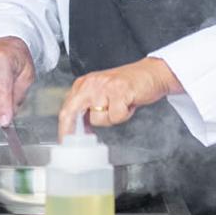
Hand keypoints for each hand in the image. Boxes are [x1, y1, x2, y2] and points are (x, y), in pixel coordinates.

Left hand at [58, 57, 180, 137]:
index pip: (67, 109)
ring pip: (97, 118)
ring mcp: (104, 86)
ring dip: (111, 118)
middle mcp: (90, 83)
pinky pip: (116, 116)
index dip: (64, 128)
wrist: (151, 72)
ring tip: (120, 106)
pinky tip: (128, 103)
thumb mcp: (102, 93)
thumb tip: (79, 129)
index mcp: (84, 84)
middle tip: (83, 139)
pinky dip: (124, 115)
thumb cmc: (128, 85)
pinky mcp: (119, 90)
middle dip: (74, 130)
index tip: (65, 142)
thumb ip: (89, 107)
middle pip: (71, 112)